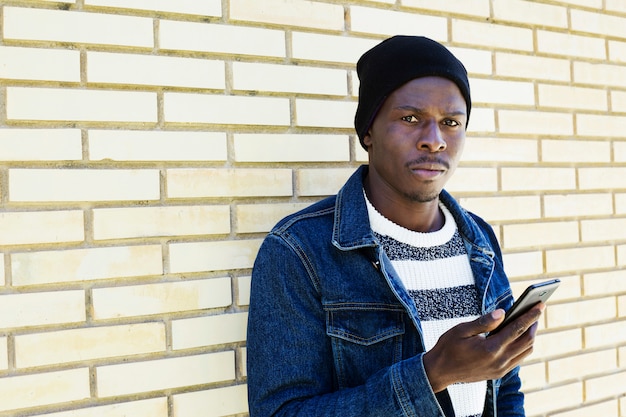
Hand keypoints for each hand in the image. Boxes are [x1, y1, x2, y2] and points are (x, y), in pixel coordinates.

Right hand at [423, 303, 544, 392]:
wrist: (440, 371)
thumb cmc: (448, 347)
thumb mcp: (462, 330)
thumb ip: (484, 322)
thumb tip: (502, 312)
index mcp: (490, 348)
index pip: (517, 329)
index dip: (530, 316)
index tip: (540, 305)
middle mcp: (499, 361)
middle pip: (526, 341)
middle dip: (533, 325)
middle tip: (535, 312)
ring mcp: (500, 369)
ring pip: (525, 352)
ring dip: (530, 337)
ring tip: (529, 323)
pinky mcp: (498, 373)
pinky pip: (518, 359)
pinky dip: (522, 347)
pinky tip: (517, 337)